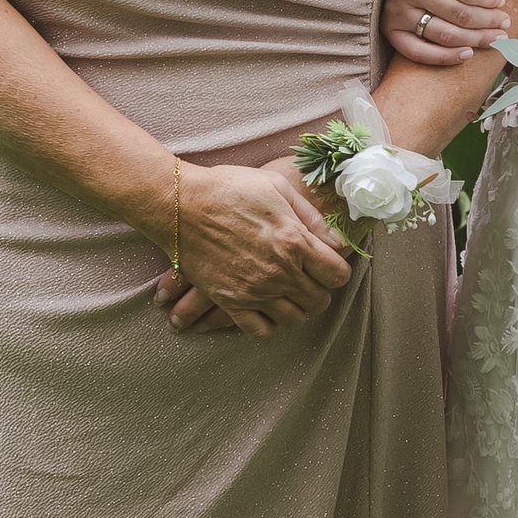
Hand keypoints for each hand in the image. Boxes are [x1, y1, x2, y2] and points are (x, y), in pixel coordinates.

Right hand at [158, 156, 353, 335]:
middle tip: (307, 279)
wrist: (179, 204)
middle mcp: (279, 272)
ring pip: (294, 319)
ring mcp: (254, 291)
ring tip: (288, 294)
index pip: (338, 275)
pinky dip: (268, 324)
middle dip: (319, 290)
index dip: (336, 271)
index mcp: (295, 241)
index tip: (326, 264)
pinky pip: (259, 330)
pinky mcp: (230, 301)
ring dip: (296, 308)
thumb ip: (312, 217)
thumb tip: (338, 241)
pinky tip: (266, 308)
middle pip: (319, 301)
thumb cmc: (229, 188)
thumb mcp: (278, 187)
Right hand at [384, 0, 513, 67]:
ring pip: (443, 34)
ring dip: (474, 40)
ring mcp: (394, 7)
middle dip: (487, 22)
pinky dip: (445, 57)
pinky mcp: (389, 27)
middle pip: (457, 13)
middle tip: (504, 23)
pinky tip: (467, 54)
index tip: (501, 1)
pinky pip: (417, 51)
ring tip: (495, 38)